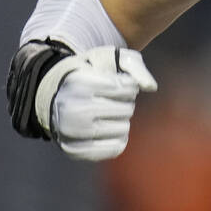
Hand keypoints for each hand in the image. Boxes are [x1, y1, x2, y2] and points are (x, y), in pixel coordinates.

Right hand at [40, 46, 156, 160]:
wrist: (59, 97)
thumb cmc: (92, 76)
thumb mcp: (110, 59)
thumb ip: (135, 66)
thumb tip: (150, 87)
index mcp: (79, 82)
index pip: (124, 87)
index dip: (129, 85)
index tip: (119, 83)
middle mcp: (72, 109)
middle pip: (125, 109)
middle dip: (126, 102)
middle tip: (112, 99)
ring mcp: (72, 132)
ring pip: (123, 129)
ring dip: (122, 119)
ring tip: (108, 113)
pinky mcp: (75, 151)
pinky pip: (115, 148)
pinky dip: (118, 138)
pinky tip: (109, 128)